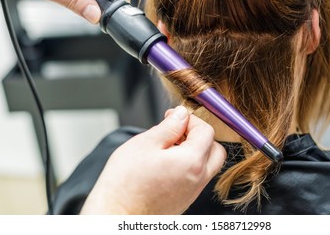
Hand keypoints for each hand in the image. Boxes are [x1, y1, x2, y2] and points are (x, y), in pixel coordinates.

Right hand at [80, 106, 226, 214]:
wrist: (115, 215)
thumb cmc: (125, 183)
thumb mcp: (145, 143)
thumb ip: (169, 126)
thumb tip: (181, 115)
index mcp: (192, 162)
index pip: (206, 131)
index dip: (190, 119)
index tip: (174, 117)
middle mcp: (198, 179)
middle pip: (214, 149)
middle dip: (199, 135)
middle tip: (178, 131)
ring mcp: (192, 192)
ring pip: (207, 164)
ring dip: (195, 150)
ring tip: (168, 147)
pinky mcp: (185, 200)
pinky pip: (197, 177)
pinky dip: (189, 165)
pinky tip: (166, 162)